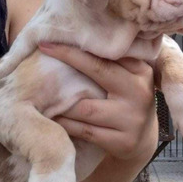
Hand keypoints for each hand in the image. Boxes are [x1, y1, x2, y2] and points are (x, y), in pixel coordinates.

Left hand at [38, 42, 156, 159]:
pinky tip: (52, 119)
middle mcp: (139, 93)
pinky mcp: (123, 142)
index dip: (74, 49)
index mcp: (140, 71)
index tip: (46, 43)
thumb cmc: (126, 100)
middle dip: (66, 64)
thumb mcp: (128, 76)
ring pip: (86, 109)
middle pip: (97, 73)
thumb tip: (71, 39)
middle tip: (39, 64)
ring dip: (61, 103)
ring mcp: (132, 120)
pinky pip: (86, 131)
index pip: (104, 55)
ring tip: (40, 96)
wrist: (142, 139)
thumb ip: (110, 60)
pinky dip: (66, 124)